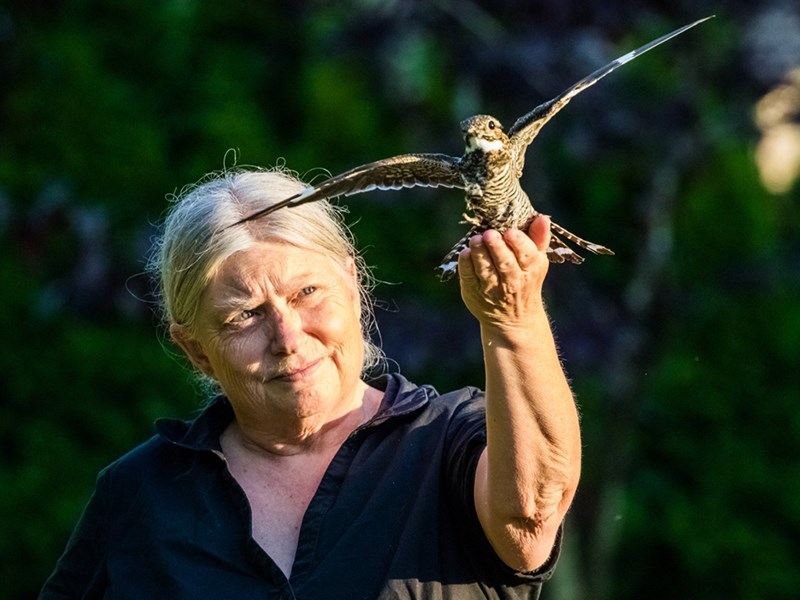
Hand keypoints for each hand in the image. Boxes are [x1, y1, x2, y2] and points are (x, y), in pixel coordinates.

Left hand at [457, 215, 550, 330]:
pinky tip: (465, 252)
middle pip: (504, 263)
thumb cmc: (525, 279)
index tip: (510, 232)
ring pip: (485, 270)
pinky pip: (468, 276)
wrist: (512, 317)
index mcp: (530, 269)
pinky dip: (466, 264)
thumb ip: (539, 238)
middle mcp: (512, 281)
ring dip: (479, 254)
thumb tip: (543, 218)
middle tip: (490, 234)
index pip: (526, 255)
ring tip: (475, 240)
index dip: (518, 243)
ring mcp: (491, 289)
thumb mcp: (536, 260)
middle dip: (497, 247)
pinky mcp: (473, 291)